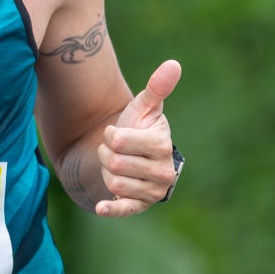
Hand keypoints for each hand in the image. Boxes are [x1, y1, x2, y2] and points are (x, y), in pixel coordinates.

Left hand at [94, 59, 180, 217]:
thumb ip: (157, 87)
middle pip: (114, 163)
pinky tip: (101, 206)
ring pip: (112, 181)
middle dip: (106, 154)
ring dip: (106, 171)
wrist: (134, 156)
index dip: (111, 135)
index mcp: (162, 145)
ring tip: (116, 165)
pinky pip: (123, 209)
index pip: (119, 142)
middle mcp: (163, 171)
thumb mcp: (145, 108)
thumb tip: (174, 64)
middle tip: (114, 150)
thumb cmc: (139, 128)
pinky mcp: (140, 206)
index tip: (117, 133)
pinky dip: (111, 208)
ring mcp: (152, 191)